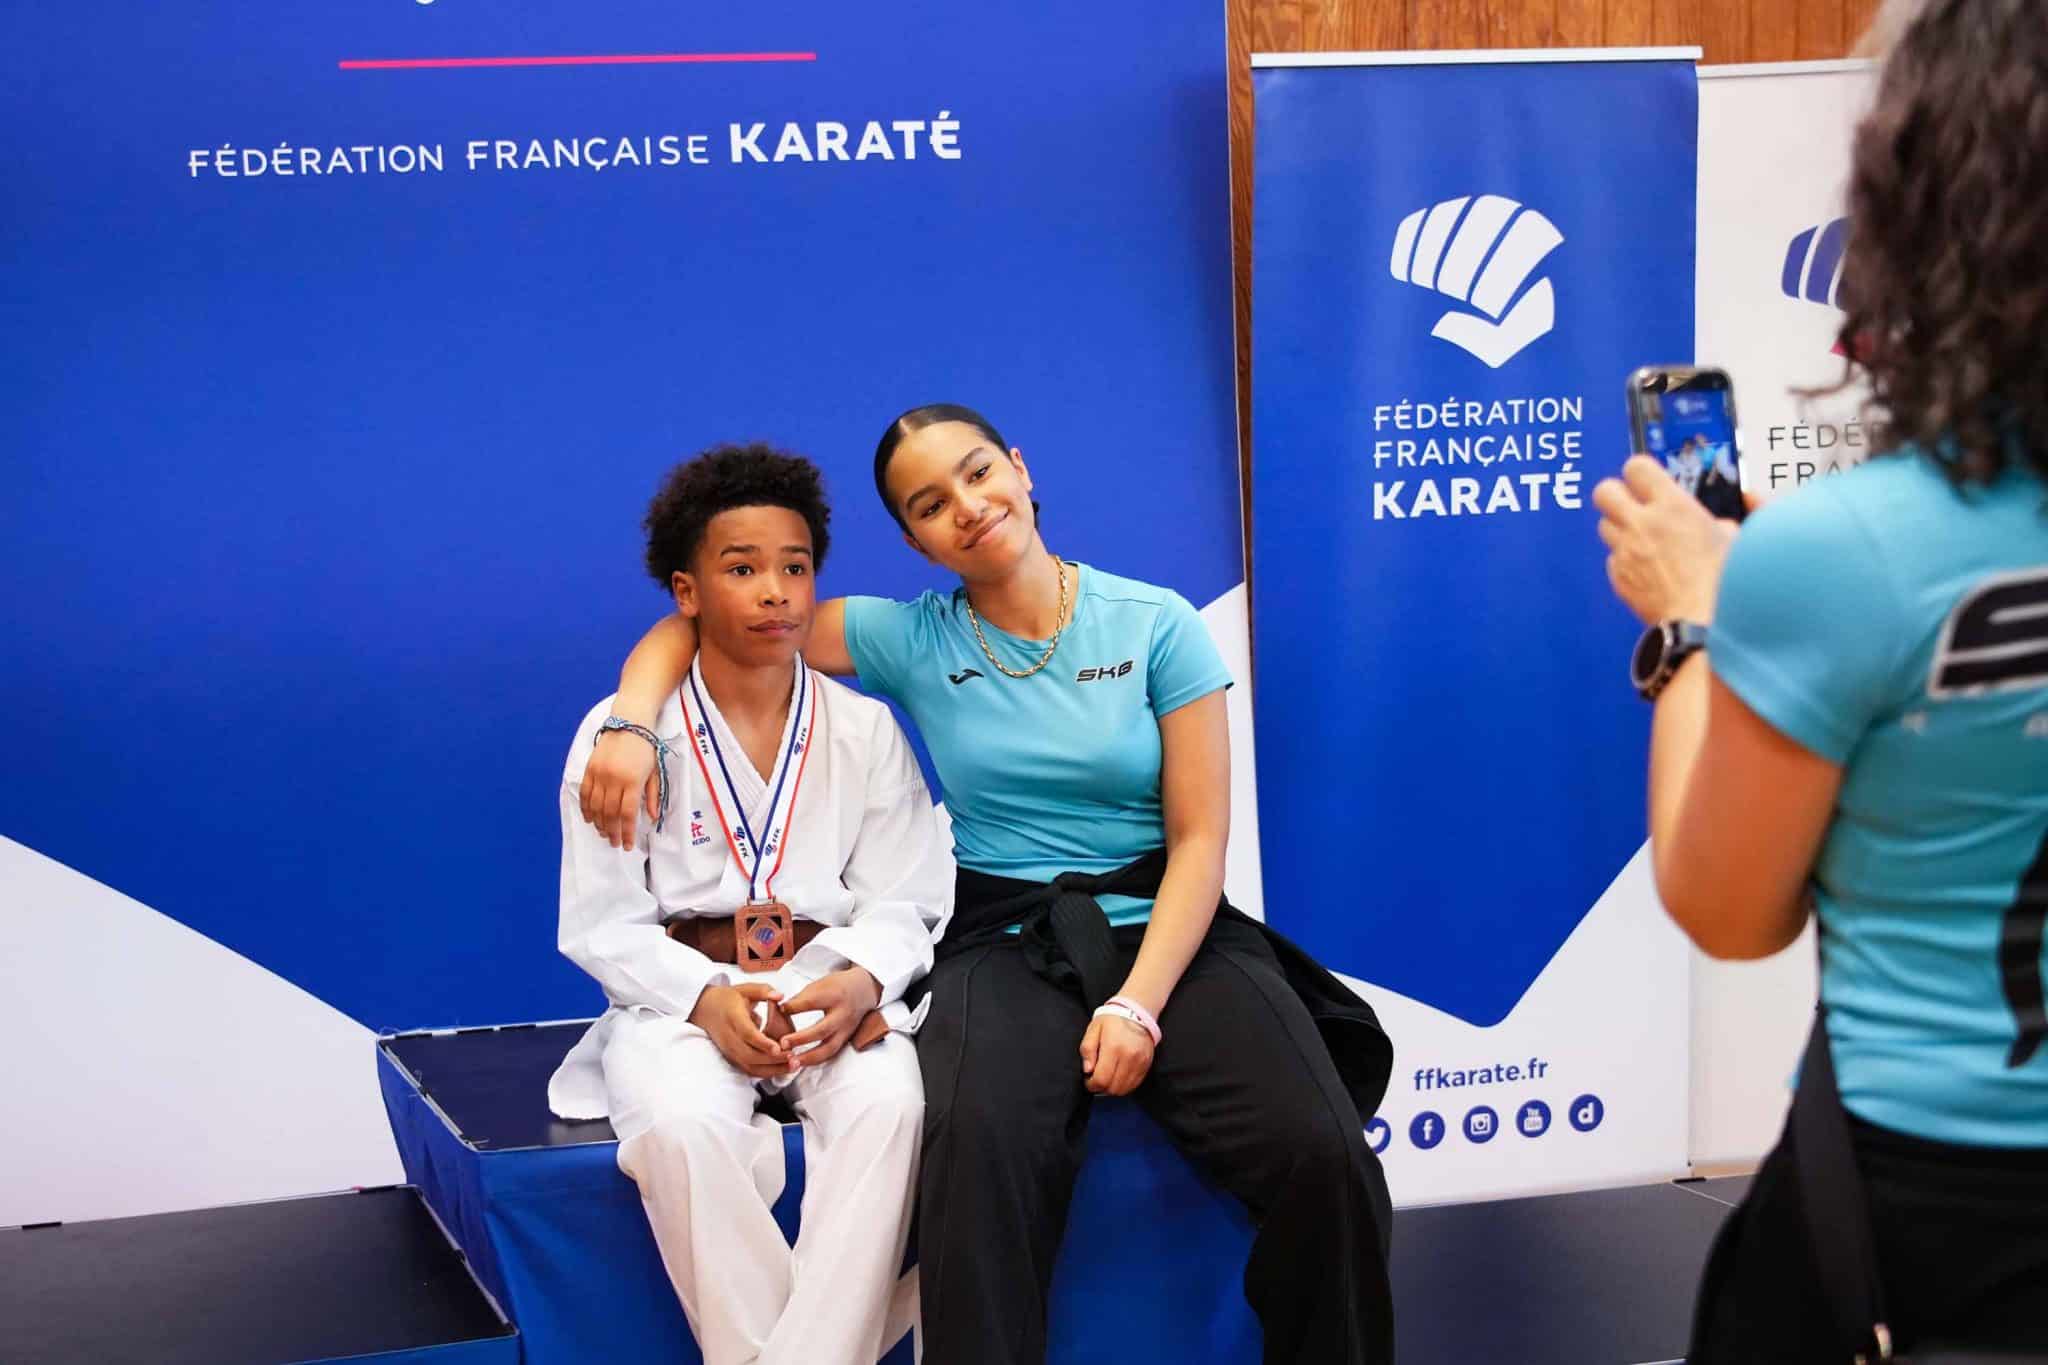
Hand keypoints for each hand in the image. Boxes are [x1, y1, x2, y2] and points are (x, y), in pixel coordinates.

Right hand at [579, 729, 662, 849]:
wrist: (630, 723)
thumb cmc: (646, 748)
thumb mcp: (654, 771)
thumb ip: (652, 795)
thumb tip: (652, 817)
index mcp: (632, 781)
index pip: (627, 814)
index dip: (626, 832)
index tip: (627, 845)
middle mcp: (614, 779)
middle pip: (610, 813)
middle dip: (612, 832)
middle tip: (614, 843)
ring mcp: (600, 774)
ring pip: (596, 806)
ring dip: (599, 823)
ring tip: (603, 833)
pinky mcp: (590, 768)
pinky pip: (585, 793)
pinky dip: (586, 808)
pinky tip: (589, 818)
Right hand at [688, 982, 794, 1078]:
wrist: (704, 1010)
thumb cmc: (727, 999)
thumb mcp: (745, 989)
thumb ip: (764, 991)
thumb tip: (780, 996)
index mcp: (734, 1018)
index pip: (747, 1034)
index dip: (763, 1043)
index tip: (779, 1048)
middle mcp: (730, 1038)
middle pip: (750, 1055)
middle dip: (773, 1060)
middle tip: (793, 1058)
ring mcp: (730, 1050)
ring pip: (750, 1066)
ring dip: (772, 1069)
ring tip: (792, 1066)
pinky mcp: (732, 1058)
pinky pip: (748, 1070)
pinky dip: (765, 1072)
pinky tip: (782, 1070)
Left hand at [780, 968, 882, 1069]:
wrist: (864, 989)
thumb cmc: (837, 986)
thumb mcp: (820, 985)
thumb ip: (800, 999)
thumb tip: (779, 1011)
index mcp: (834, 995)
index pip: (810, 1003)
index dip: (792, 1007)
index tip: (780, 1010)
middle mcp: (842, 1014)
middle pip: (822, 1030)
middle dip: (801, 1039)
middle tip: (782, 1043)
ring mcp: (846, 1029)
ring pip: (829, 1048)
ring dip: (809, 1057)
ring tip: (792, 1062)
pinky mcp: (846, 1039)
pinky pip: (831, 1053)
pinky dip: (816, 1060)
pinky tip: (803, 1063)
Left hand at [1079, 1013, 1154, 1096]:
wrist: (1136, 1012)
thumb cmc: (1112, 1020)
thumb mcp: (1093, 1030)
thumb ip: (1087, 1050)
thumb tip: (1087, 1070)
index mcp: (1114, 1047)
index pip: (1102, 1079)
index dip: (1091, 1085)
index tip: (1088, 1081)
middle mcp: (1129, 1057)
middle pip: (1113, 1088)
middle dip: (1101, 1088)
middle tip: (1096, 1080)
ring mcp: (1140, 1062)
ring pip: (1124, 1089)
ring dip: (1112, 1089)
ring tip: (1106, 1078)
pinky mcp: (1147, 1064)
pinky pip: (1134, 1084)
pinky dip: (1124, 1086)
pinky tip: (1117, 1077)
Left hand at [1593, 455, 1739, 625]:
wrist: (1704, 624)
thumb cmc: (1724, 584)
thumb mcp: (1733, 541)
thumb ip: (1717, 524)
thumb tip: (1718, 526)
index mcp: (1672, 506)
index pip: (1636, 468)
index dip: (1641, 473)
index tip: (1647, 480)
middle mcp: (1642, 525)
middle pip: (1604, 492)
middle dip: (1616, 494)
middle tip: (1632, 504)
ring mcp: (1626, 552)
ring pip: (1604, 526)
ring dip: (1620, 528)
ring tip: (1643, 540)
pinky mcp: (1619, 578)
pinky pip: (1612, 560)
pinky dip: (1625, 561)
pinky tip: (1646, 570)